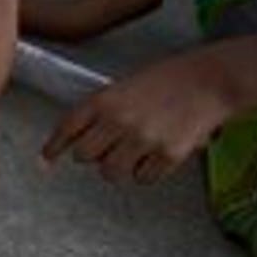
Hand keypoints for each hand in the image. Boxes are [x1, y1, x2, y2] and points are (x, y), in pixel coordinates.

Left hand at [42, 48, 242, 183]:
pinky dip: (147, 172)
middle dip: (93, 155)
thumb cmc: (170, 78)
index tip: (45, 161)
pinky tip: (157, 155)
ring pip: (110, 173)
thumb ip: (104, 109)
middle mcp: (119, 120)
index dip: (53, 147)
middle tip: (109, 148)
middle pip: (84, 156)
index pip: (67, 128)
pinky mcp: (167, 155)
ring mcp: (142, 140)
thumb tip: (82, 138)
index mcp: (105, 99)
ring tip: (135, 153)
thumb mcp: (127, 85)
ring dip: (118, 167)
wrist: (211, 79)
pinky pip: (143, 179)